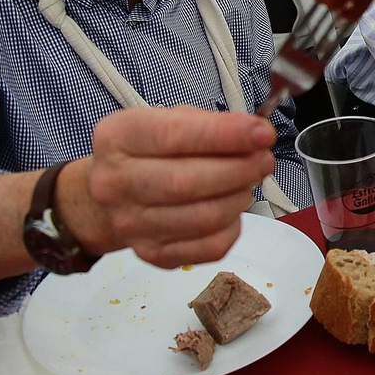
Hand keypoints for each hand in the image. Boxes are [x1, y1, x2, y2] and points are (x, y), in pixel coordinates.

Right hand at [75, 107, 279, 268]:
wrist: (111, 196)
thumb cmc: (149, 152)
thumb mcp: (168, 120)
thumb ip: (210, 124)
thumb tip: (257, 135)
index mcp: (117, 138)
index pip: (173, 135)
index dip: (224, 135)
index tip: (261, 132)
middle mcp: (115, 183)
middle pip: (187, 182)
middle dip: (238, 170)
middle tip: (263, 160)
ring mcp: (131, 224)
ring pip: (203, 218)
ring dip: (239, 197)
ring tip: (248, 182)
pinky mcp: (153, 254)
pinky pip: (210, 247)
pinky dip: (233, 226)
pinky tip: (232, 208)